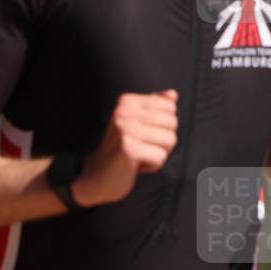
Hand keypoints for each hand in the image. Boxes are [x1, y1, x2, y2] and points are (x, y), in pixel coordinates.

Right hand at [71, 90, 177, 206]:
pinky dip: (153, 165)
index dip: (164, 126)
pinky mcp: (129, 148)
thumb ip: (155, 107)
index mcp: (128, 102)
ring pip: (170, 140)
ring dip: (159, 153)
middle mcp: (125, 112)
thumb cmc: (122, 149)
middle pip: (172, 123)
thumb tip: (173, 94)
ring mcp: (126, 129)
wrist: (97, 175)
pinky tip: (136, 165)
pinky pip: (161, 156)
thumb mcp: (137, 123)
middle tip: (142, 147)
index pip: (170, 107)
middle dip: (164, 140)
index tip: (144, 134)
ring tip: (140, 155)